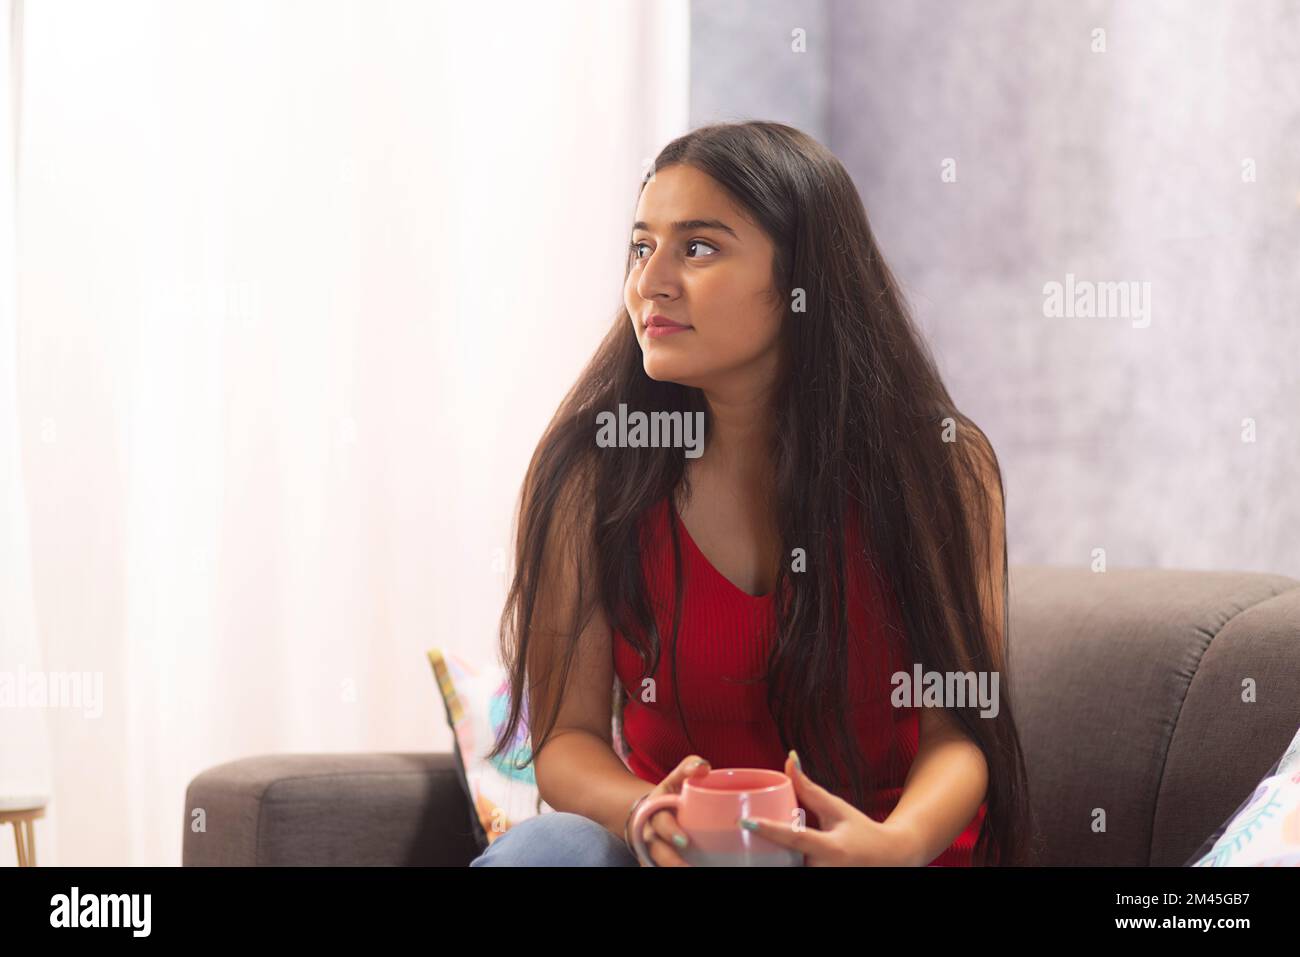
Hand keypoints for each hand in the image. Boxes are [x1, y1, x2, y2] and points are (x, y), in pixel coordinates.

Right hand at [635, 754, 710, 866]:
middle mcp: (650, 833)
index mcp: (655, 810)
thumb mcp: (676, 778)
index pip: (660, 822)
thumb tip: (704, 767)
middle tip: (687, 868)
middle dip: (669, 860)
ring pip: (654, 863)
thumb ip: (688, 767)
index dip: (670, 831)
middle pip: (656, 849)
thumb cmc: (671, 795)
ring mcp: (652, 850)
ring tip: (689, 870)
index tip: (684, 841)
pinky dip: (662, 869)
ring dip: (668, 867)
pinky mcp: (654, 861)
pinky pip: (654, 867)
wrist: (654, 813)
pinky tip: (687, 870)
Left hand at [735, 751, 920, 865]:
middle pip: (786, 862)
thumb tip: (789, 759)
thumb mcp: (835, 808)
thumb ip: (808, 788)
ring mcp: (824, 882)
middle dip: (766, 854)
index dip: (770, 830)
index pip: (796, 838)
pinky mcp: (820, 887)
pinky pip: (794, 875)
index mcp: (831, 848)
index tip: (746, 821)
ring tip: (754, 851)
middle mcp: (826, 871)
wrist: (888, 859)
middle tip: (748, 835)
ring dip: (772, 863)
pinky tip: (770, 859)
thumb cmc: (859, 831)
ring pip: (789, 871)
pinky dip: (783, 866)